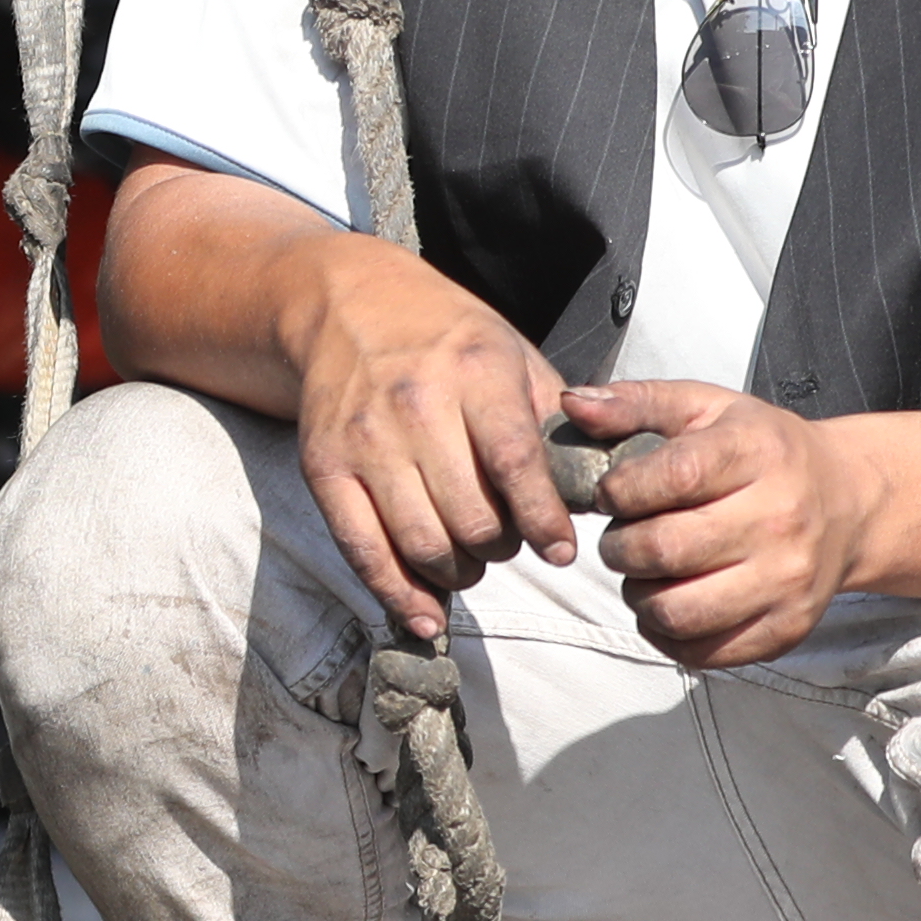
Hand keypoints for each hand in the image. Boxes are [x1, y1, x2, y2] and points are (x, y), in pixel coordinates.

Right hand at [274, 232, 573, 641]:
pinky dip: (398, 595)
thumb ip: (552, 419)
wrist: (347, 305)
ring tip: (472, 563)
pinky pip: (362, 551)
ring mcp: (364, 440)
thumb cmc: (447, 338)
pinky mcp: (324, 468)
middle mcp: (415, 405)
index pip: (514, 463)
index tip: (561, 552)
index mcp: (473, 371)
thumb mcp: (512, 352)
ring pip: (422, 543)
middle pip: (471, 516)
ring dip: (459, 573)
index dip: (542, 520)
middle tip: (510, 543)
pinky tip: (428, 614)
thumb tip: (596, 491)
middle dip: (502, 548)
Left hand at [569, 379, 877, 669]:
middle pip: (666, 550)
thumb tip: (574, 407)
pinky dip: (668, 634)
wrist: (845, 502)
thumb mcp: (706, 408)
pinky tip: (670, 603)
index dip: (620, 491)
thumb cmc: (762, 452)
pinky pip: (704, 653)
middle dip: (620, 548)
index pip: (673, 477)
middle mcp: (781, 518)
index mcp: (759, 453)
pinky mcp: (787, 627)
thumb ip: (636, 403)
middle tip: (622, 540)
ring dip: (639, 596)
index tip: (612, 494)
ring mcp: (788, 580)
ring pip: (678, 611)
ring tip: (645, 574)